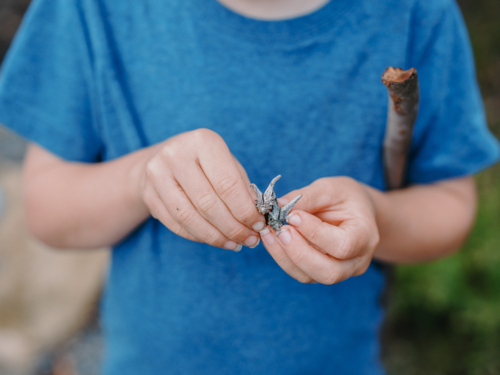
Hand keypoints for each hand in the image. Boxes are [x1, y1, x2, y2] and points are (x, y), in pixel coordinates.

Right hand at [141, 129, 265, 250]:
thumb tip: (257, 218)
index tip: (259, 225)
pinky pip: (176, 224)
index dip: (245, 210)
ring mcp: (157, 174)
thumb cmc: (205, 162)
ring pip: (190, 217)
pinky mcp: (148, 194)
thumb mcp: (228, 164)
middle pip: (208, 203)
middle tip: (250, 240)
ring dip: (216, 236)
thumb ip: (243, 188)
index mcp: (203, 141)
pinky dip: (199, 236)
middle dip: (233, 227)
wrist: (163, 157)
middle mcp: (176, 154)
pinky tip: (216, 240)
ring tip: (235, 244)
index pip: (227, 184)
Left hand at [259, 177, 379, 282]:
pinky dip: (282, 257)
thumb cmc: (345, 197)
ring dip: (285, 256)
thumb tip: (279, 206)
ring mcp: (340, 271)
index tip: (293, 215)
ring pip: (310, 276)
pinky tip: (271, 239)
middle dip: (298, 252)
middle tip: (279, 230)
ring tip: (269, 233)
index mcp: (365, 236)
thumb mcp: (330, 188)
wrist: (355, 211)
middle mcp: (357, 261)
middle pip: (328, 272)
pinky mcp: (321, 273)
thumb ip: (307, 197)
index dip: (315, 233)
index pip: (342, 245)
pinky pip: (300, 273)